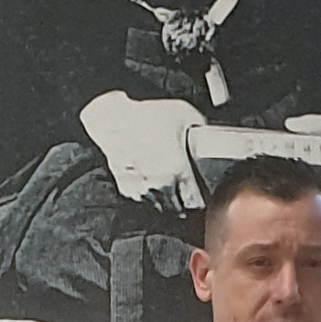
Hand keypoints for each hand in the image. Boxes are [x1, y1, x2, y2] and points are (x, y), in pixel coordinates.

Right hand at [80, 90, 202, 209]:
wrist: (112, 118)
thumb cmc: (143, 115)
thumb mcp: (185, 113)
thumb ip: (201, 127)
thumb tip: (209, 133)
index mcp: (177, 170)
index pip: (195, 200)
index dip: (202, 200)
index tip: (203, 198)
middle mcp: (159, 185)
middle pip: (177, 208)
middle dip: (184, 205)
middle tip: (188, 199)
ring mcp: (141, 188)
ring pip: (158, 206)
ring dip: (166, 202)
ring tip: (170, 194)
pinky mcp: (126, 186)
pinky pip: (141, 199)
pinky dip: (148, 195)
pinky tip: (151, 186)